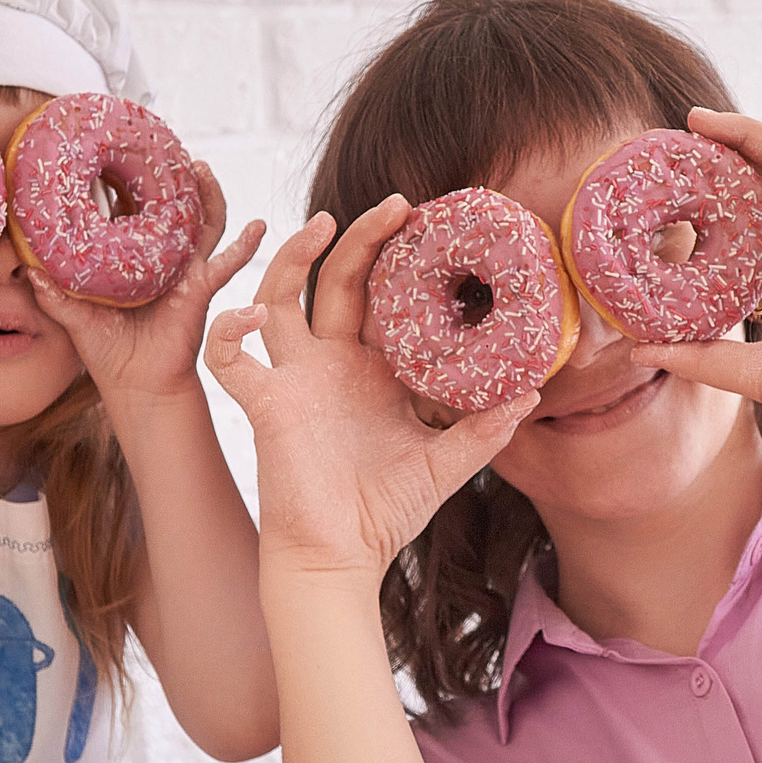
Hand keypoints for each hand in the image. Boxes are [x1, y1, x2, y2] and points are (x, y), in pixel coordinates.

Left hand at [28, 162, 263, 408]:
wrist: (137, 384)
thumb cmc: (108, 352)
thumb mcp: (75, 318)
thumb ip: (54, 295)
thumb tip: (29, 272)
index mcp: (131, 258)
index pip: (127, 210)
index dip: (122, 182)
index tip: (115, 151)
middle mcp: (161, 259)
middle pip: (170, 208)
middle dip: (170, 178)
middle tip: (165, 147)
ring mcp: (185, 270)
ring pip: (202, 223)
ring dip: (208, 196)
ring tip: (203, 169)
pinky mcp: (201, 287)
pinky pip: (227, 262)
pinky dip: (246, 245)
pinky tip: (259, 225)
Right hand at [203, 197, 536, 578]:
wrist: (340, 559)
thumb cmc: (384, 513)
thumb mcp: (445, 464)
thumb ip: (484, 430)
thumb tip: (531, 391)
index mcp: (372, 369)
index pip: (381, 297)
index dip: (399, 259)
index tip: (430, 225)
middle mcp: (330, 363)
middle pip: (335, 279)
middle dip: (361, 238)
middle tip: (396, 204)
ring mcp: (294, 379)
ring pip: (278, 297)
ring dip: (294, 257)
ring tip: (323, 223)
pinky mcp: (265, 405)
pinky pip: (230, 357)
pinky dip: (231, 331)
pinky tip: (252, 315)